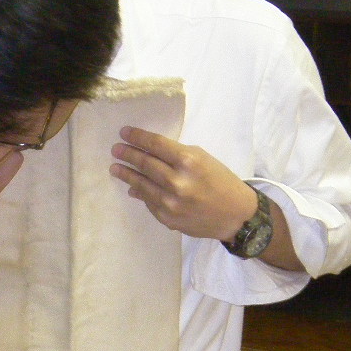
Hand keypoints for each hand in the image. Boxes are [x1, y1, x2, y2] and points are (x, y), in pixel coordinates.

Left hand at [109, 126, 256, 240]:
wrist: (235, 215)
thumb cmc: (221, 181)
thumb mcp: (203, 159)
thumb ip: (176, 156)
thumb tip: (148, 156)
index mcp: (189, 161)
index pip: (156, 145)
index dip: (137, 137)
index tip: (124, 132)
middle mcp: (177, 181)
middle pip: (145, 164)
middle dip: (127, 154)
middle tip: (116, 149)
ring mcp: (171, 202)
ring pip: (141, 185)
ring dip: (126, 175)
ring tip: (115, 168)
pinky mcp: (167, 218)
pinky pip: (149, 202)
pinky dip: (140, 193)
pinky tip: (132, 187)